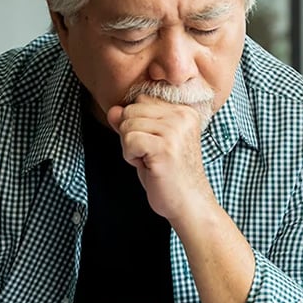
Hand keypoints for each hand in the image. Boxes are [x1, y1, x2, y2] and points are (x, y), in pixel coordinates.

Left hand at [107, 94, 212, 220]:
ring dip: (130, 147)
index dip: (137, 123)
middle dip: (131, 134)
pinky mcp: (165, 147)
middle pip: (131, 110)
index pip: (141, 100)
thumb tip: (113, 110)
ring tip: (150, 160)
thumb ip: (132, 123)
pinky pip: (129, 140)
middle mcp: (182, 116)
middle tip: (150, 154)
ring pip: (127, 125)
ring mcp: (175, 131)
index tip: (154, 143)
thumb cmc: (170, 174)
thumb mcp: (150, 142)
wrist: (189, 202)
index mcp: (184, 111)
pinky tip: (147, 166)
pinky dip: (130, 156)